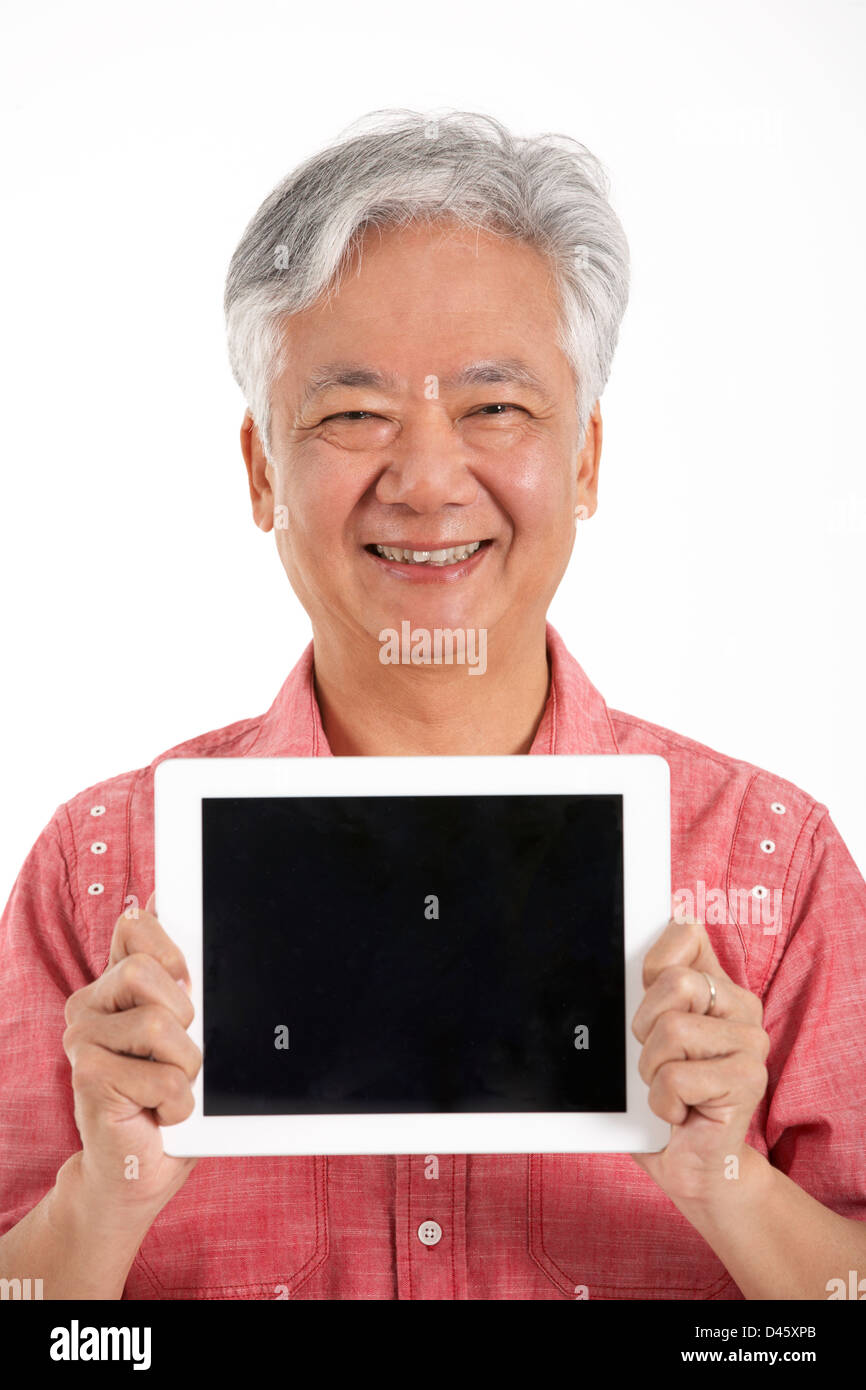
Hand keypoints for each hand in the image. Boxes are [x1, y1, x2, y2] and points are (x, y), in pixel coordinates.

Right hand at [62, 891, 200, 1216]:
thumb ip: (178, 977)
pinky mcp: (87, 1077)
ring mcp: (81, 1039)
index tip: (184, 983)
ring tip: (172, 1087)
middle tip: (179, 1054)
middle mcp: (89, 1004)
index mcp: (113, 983)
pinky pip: (162, 1076)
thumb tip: (157, 908)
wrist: (139, 1172)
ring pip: (157, 1023)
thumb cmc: (169, 1098)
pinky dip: (179, 1102)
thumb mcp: (186, 1030)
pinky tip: (161, 1114)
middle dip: (184, 1017)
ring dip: (186, 1065)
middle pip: (146, 971)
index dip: (172, 950)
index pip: (136, 925)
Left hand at [629, 916, 769, 1204]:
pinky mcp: (749, 1080)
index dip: (652, 964)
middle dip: (644, 1027)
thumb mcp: (643, 1035)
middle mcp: (741, 1006)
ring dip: (652, 1069)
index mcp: (715, 985)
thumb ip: (641, 991)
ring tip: (667, 1088)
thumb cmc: (662, 1094)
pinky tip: (679, 1112)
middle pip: (674, 982)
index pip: (685, 931)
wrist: (690, 1163)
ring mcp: (751, 1043)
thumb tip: (615, 954)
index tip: (647, 997)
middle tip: (655, 1058)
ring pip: (673, 1030)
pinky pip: (677, 1077)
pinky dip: (662, 1101)